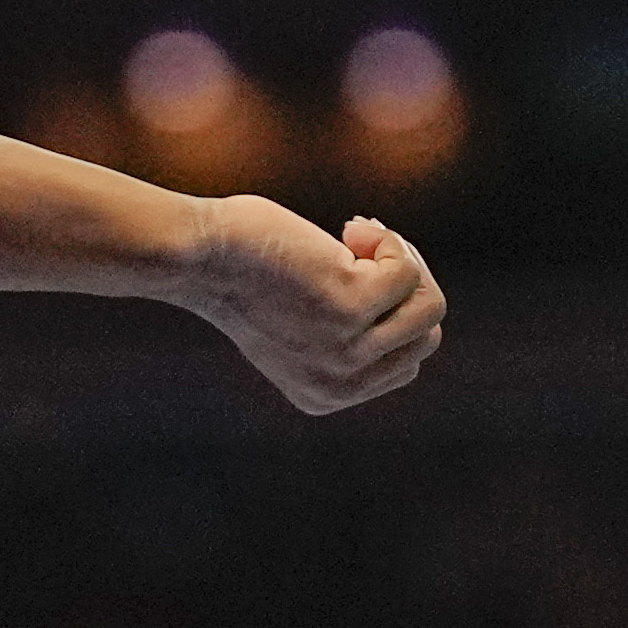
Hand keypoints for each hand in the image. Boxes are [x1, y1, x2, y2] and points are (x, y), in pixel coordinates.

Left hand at [176, 202, 447, 412]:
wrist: (198, 254)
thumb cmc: (244, 273)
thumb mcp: (299, 324)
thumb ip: (351, 336)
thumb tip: (418, 308)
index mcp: (326, 397)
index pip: (405, 364)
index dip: (393, 313)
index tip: (358, 277)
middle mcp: (339, 384)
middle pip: (426, 337)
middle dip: (409, 286)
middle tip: (363, 252)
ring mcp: (346, 349)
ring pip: (429, 306)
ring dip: (404, 262)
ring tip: (358, 240)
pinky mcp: (350, 306)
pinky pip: (406, 272)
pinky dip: (388, 242)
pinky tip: (351, 230)